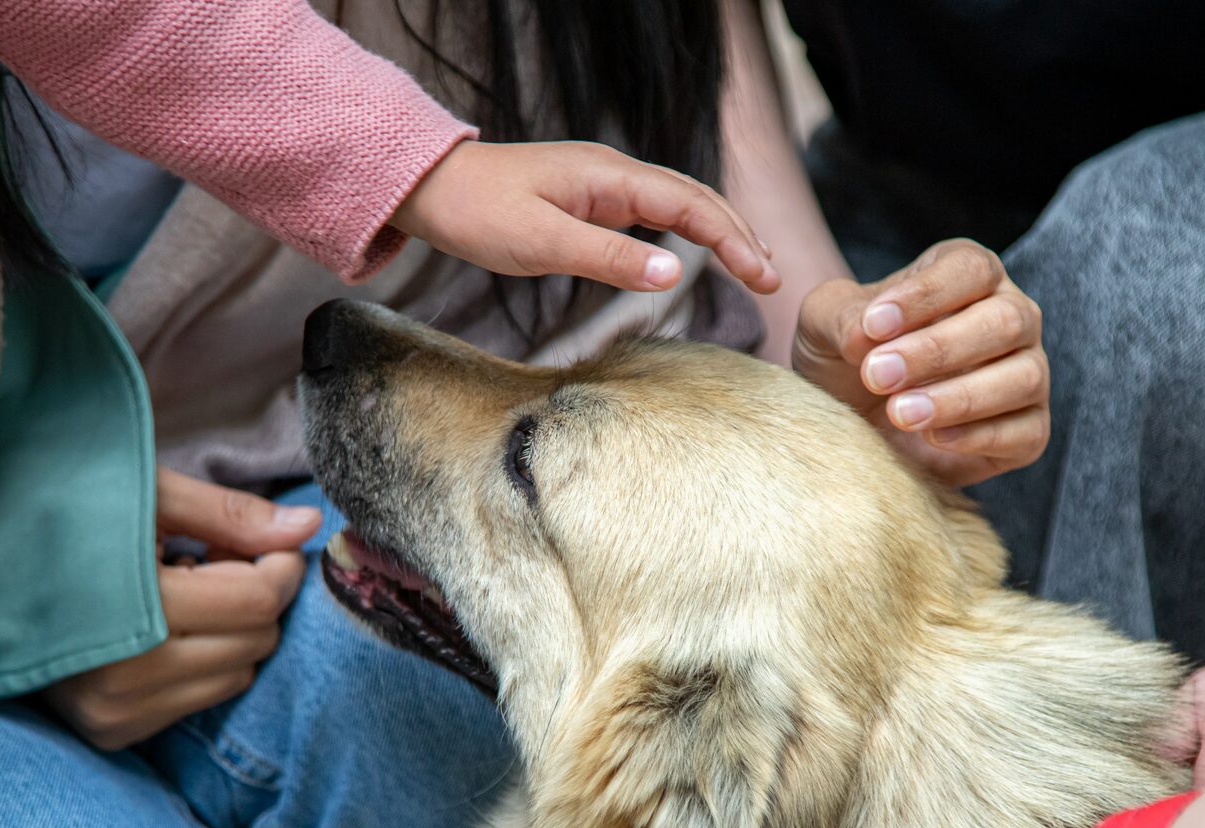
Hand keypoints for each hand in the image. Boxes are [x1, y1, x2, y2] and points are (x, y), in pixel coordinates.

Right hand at [43, 469, 318, 749]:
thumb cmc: (62, 517)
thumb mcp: (144, 496)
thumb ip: (231, 515)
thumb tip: (309, 526)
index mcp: (131, 605)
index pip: (256, 601)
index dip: (276, 565)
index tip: (253, 543)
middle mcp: (124, 672)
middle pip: (256, 639)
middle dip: (251, 595)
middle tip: (205, 561)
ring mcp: (115, 710)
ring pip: (238, 674)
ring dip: (229, 632)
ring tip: (176, 594)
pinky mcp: (112, 731)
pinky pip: (202, 699)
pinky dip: (201, 662)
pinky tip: (158, 630)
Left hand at [390, 139, 779, 294]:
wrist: (432, 188)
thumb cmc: (479, 214)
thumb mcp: (542, 244)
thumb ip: (609, 258)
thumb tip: (675, 275)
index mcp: (610, 177)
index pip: (690, 205)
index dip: (732, 241)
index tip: (763, 277)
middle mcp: (614, 173)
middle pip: (696, 197)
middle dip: (739, 235)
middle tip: (772, 277)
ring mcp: (603, 184)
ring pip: (678, 202)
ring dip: (718, 231)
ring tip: (751, 265)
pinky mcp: (590, 199)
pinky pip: (653, 211)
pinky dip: (686, 232)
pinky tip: (695, 253)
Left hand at [792, 239, 1047, 485]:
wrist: (852, 422)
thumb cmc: (848, 359)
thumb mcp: (823, 325)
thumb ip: (840, 316)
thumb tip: (866, 334)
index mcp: (969, 276)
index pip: (970, 269)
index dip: (925, 296)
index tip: (873, 326)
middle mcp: (1010, 318)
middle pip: (1006, 320)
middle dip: (937, 350)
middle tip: (876, 375)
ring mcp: (1025, 374)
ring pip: (1024, 376)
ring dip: (958, 397)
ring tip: (900, 412)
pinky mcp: (1027, 431)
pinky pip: (1025, 432)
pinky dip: (979, 436)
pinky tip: (931, 438)